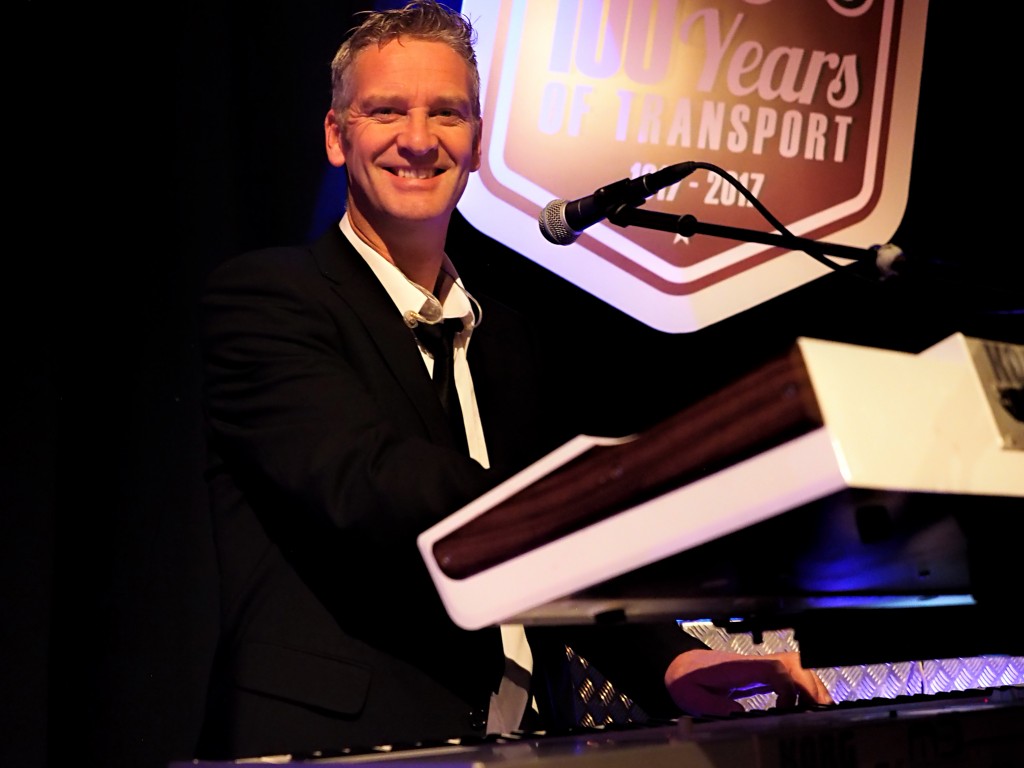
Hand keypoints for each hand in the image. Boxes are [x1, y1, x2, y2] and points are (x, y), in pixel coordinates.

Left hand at [664, 649, 832, 716]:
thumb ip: (714, 706)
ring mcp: (756, 667)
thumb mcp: (691, 696)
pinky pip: (786, 676)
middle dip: (810, 684)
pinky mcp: (758, 675)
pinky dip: (801, 688)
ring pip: (793, 667)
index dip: (788, 685)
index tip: (788, 708)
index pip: (773, 667)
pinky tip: (805, 706)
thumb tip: (739, 713)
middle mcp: (750, 664)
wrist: (677, 665)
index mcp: (736, 667)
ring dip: (809, 685)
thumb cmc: (683, 678)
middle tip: (820, 709)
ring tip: (820, 709)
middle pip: (791, 663)